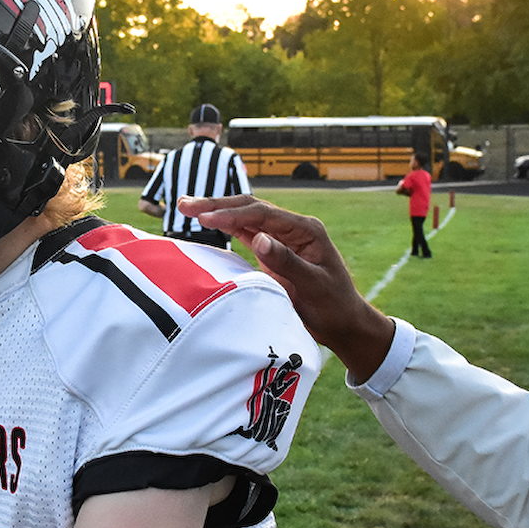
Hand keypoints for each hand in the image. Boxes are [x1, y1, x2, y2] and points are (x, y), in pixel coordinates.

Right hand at [178, 195, 394, 377]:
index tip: (204, 218)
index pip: (262, 214)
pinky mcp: (274, 252)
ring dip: (218, 212)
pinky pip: (246, 232)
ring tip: (186, 207)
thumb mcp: (314, 285)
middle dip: (217, 205)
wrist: (344, 323)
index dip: (231, 214)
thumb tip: (258, 239)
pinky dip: (226, 226)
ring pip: (245, 218)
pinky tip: (207, 223)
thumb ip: (287, 262)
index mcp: (305, 230)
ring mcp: (282, 238)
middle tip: (184, 204)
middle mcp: (293, 228)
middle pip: (250, 208)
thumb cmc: (334, 306)